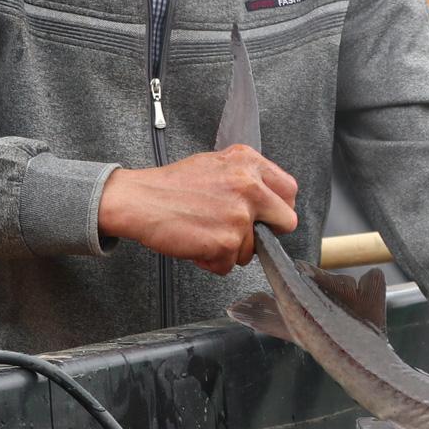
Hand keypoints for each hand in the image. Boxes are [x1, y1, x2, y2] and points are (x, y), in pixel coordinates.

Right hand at [98, 144, 298, 274]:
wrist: (139, 200)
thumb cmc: (171, 186)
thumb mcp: (215, 164)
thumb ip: (245, 176)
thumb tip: (267, 198)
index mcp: (248, 163)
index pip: (289, 190)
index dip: (279, 207)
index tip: (269, 215)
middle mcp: (249, 186)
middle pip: (286, 222)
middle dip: (266, 232)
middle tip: (242, 232)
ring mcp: (240, 215)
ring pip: (253, 249)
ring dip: (231, 249)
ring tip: (205, 233)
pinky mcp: (227, 242)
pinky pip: (228, 265)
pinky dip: (212, 262)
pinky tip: (197, 244)